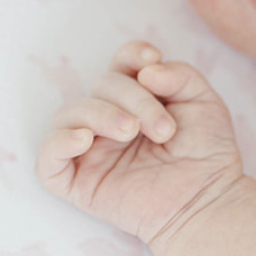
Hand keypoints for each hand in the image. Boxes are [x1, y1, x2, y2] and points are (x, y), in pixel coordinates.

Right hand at [36, 42, 243, 245]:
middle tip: (164, 129)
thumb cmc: (206, 154)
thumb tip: (146, 69)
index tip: (153, 58)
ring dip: (99, 114)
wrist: (207, 201)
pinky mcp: (79, 182)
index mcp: (136, 99)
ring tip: (131, 131)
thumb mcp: (204, 102)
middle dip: (134, 99)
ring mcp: (91, 151)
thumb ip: (181, 75)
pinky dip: (59, 143)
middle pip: (101, 86)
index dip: (130, 55)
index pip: (120, 65)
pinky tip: (85, 139)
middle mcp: (109, 120)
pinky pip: (47, 159)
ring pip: (68, 115)